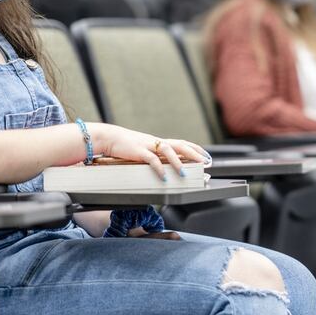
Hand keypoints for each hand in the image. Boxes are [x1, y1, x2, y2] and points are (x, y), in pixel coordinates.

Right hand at [90, 123, 211, 179]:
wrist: (109, 137)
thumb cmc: (126, 146)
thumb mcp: (144, 150)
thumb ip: (154, 156)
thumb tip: (165, 167)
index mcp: (158, 142)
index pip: (181, 143)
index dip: (195, 148)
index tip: (206, 156)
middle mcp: (156, 142)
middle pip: (179, 145)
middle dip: (193, 153)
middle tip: (204, 162)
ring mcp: (148, 146)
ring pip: (167, 150)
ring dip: (178, 162)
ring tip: (184, 172)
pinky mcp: (138, 151)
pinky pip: (151, 159)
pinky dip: (158, 168)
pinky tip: (163, 176)